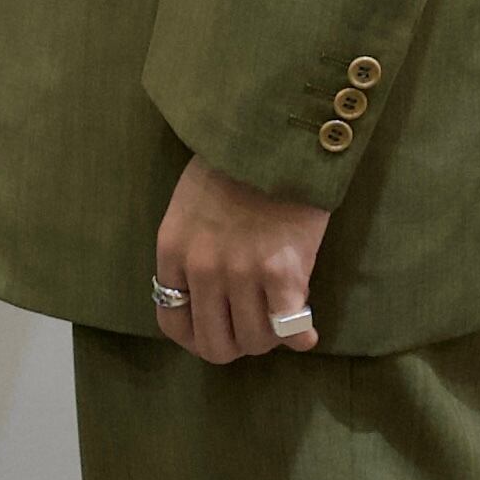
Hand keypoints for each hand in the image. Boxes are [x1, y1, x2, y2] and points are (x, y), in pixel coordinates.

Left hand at [153, 155, 330, 360]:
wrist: (276, 134)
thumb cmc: (235, 164)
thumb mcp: (191, 207)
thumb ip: (193, 253)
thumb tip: (210, 299)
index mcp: (173, 252)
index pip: (172, 322)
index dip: (197, 338)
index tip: (219, 333)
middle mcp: (202, 269)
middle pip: (214, 343)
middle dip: (237, 344)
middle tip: (256, 329)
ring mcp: (241, 273)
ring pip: (254, 340)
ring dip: (270, 338)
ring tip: (283, 319)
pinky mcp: (282, 272)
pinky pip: (288, 328)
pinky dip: (299, 336)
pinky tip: (306, 332)